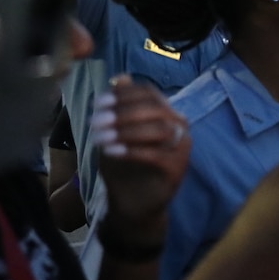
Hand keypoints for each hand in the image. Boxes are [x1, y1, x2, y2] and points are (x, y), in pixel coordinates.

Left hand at [94, 76, 189, 238]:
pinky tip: (112, 152)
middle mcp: (178, 127)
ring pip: (159, 129)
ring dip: (127, 131)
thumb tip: (120, 77)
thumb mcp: (115, 131)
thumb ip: (119, 106)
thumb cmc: (124, 165)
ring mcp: (181, 148)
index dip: (124, 95)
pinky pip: (157, 154)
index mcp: (165, 114)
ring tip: (102, 138)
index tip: (99, 103)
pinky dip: (132, 150)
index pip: (149, 94)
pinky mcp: (178, 169)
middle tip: (96, 122)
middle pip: (156, 109)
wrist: (132, 202)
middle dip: (123, 113)